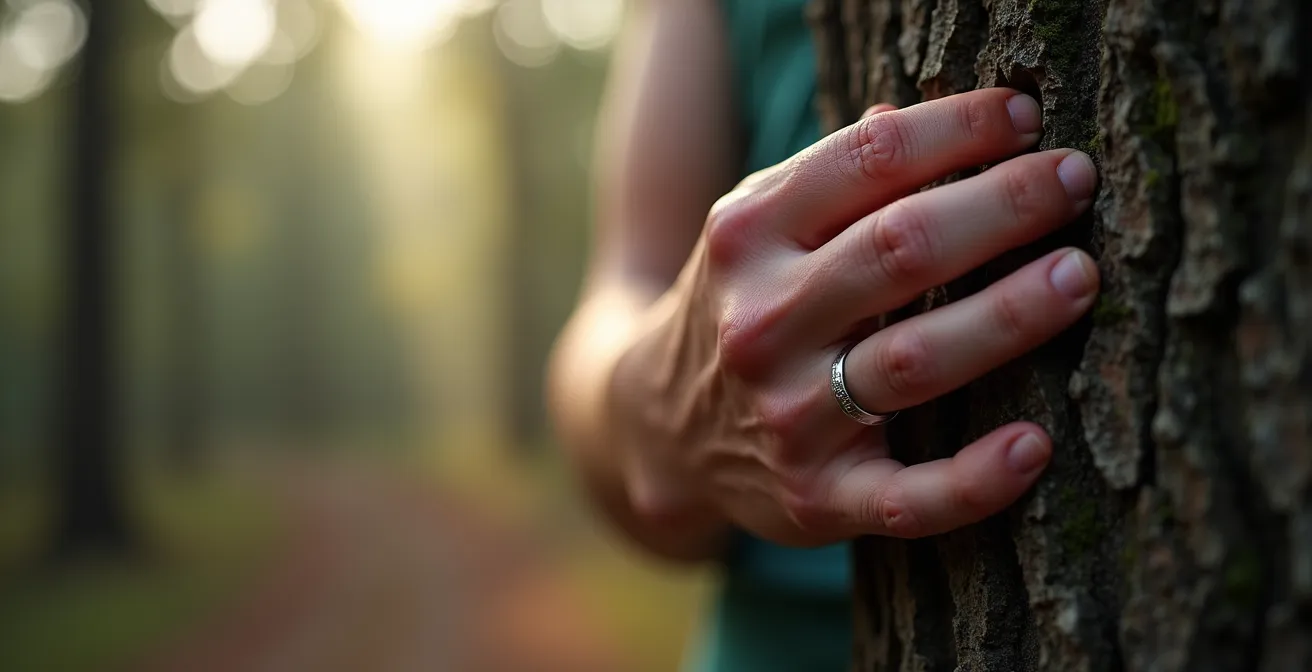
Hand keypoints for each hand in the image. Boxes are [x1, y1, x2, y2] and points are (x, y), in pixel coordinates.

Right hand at [609, 88, 1099, 546]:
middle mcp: (761, 322)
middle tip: (1075, 183)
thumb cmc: (742, 306)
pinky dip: (973, 480)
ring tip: (1078, 277)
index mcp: (748, 236)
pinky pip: (905, 499)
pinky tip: (1034, 447)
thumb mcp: (757, 230)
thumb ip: (828, 178)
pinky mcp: (816, 499)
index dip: (954, 130)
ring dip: (1007, 317)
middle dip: (1002, 208)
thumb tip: (910, 111)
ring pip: (913, 361)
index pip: (863, 160)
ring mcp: (787, 415)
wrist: (660, 427)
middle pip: (899, 249)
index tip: (1024, 117)